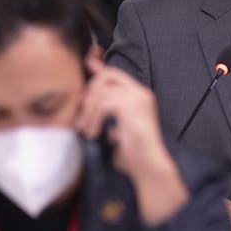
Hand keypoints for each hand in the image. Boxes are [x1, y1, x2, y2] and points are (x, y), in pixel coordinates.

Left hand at [76, 54, 188, 224]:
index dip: (98, 68)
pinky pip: (103, 104)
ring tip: (85, 129)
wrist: (149, 165)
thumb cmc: (133, 155)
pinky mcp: (130, 106)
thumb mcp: (115, 131)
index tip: (86, 65)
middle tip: (81, 114)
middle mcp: (140, 93)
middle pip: (108, 74)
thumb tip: (87, 108)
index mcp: (139, 97)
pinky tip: (94, 133)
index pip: (115, 74)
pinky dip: (93, 118)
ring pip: (103, 90)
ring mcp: (137, 98)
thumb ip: (105, 116)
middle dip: (90, 91)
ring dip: (88, 110)